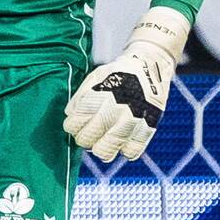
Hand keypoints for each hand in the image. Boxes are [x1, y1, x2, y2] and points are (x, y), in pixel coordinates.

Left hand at [63, 7, 188, 161]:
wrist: (149, 66)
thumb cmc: (117, 74)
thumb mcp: (94, 78)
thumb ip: (80, 98)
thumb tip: (70, 117)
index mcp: (99, 98)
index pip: (74, 125)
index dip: (72, 126)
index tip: (75, 123)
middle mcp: (115, 111)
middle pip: (87, 140)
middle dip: (84, 138)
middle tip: (88, 132)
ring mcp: (132, 122)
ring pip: (106, 152)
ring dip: (100, 148)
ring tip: (102, 140)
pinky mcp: (148, 129)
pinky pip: (131, 153)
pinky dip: (124, 150)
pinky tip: (121, 140)